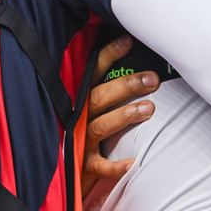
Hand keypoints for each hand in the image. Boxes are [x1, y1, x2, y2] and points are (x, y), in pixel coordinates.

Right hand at [80, 35, 159, 194]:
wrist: (57, 169)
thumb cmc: (79, 127)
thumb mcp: (84, 102)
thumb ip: (101, 83)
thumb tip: (130, 49)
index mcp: (78, 98)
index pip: (92, 72)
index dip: (108, 56)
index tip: (128, 41)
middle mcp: (75, 116)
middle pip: (99, 97)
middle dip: (126, 86)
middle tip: (153, 79)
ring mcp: (77, 140)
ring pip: (100, 126)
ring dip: (124, 116)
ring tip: (149, 109)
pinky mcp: (82, 165)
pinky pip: (98, 166)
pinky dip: (113, 166)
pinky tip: (131, 163)